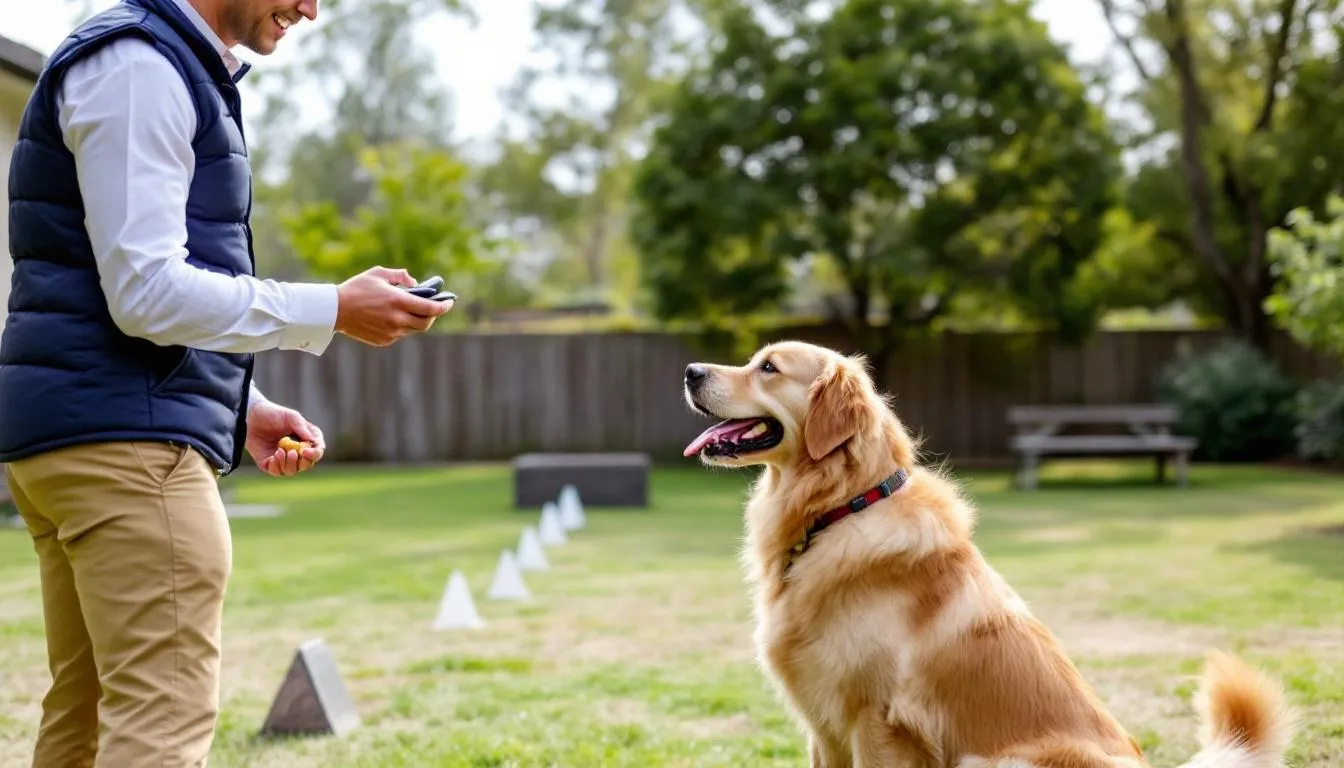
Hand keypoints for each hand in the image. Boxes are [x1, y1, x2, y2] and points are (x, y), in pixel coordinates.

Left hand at [246, 399, 325, 476]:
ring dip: (287, 464)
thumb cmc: (273, 414)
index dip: (314, 454)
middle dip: (301, 462)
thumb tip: (312, 442)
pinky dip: (277, 467)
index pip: (317, 452)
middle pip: (307, 464)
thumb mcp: (291, 417)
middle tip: (291, 452)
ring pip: (292, 471)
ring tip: (279, 451)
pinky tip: (273, 456)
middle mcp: (297, 451)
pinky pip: (277, 472)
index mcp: (307, 439)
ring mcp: (283, 458)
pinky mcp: (269, 463)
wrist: (250, 416)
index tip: (305, 451)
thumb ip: (303, 429)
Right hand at [334, 266, 453, 346]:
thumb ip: (400, 275)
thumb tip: (415, 283)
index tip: (450, 302)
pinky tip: (395, 318)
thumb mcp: (378, 273)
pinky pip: (400, 334)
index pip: (431, 308)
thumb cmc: (356, 288)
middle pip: (426, 323)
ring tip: (414, 310)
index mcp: (398, 301)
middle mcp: (397, 319)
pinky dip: (402, 326)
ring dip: (417, 321)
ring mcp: (391, 332)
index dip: (444, 306)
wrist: (334, 310)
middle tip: (434, 307)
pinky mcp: (384, 340)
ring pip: (413, 330)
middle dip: (433, 315)